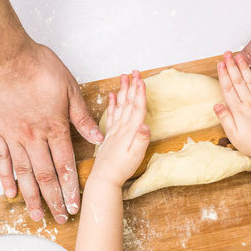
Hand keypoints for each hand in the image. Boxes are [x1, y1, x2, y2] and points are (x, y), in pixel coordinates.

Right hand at [0, 42, 103, 222]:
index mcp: (55, 127)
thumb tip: (99, 136)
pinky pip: (1, 160)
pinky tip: (10, 193)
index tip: (75, 205)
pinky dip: (6, 178)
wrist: (5, 54)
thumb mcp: (69, 88)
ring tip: (37, 214)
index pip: (66, 165)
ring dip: (32, 196)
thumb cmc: (38, 66)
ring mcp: (13, 136)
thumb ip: (82, 116)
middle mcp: (34, 137)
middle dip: (55, 199)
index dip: (71, 188)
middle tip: (59, 218)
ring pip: (24, 173)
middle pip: (46, 176)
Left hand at [92, 71, 149, 186]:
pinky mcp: (110, 135)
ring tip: (123, 77)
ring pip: (120, 105)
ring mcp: (115, 130)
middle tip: (134, 72)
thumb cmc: (122, 169)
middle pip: (129, 102)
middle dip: (132, 86)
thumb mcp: (136, 156)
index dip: (140, 93)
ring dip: (122, 91)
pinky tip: (111, 96)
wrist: (104, 178)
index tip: (141, 79)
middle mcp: (122, 127)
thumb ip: (141, 140)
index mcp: (130, 131)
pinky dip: (111, 104)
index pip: (136, 108)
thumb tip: (145, 125)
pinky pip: (111, 115)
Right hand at [214, 52, 250, 163]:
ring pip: (250, 80)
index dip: (223, 74)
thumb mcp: (232, 135)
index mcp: (237, 110)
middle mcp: (249, 103)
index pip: (228, 88)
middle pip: (238, 80)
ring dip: (244, 67)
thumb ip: (224, 118)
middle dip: (231, 65)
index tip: (220, 63)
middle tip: (227, 53)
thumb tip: (216, 105)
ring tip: (239, 56)